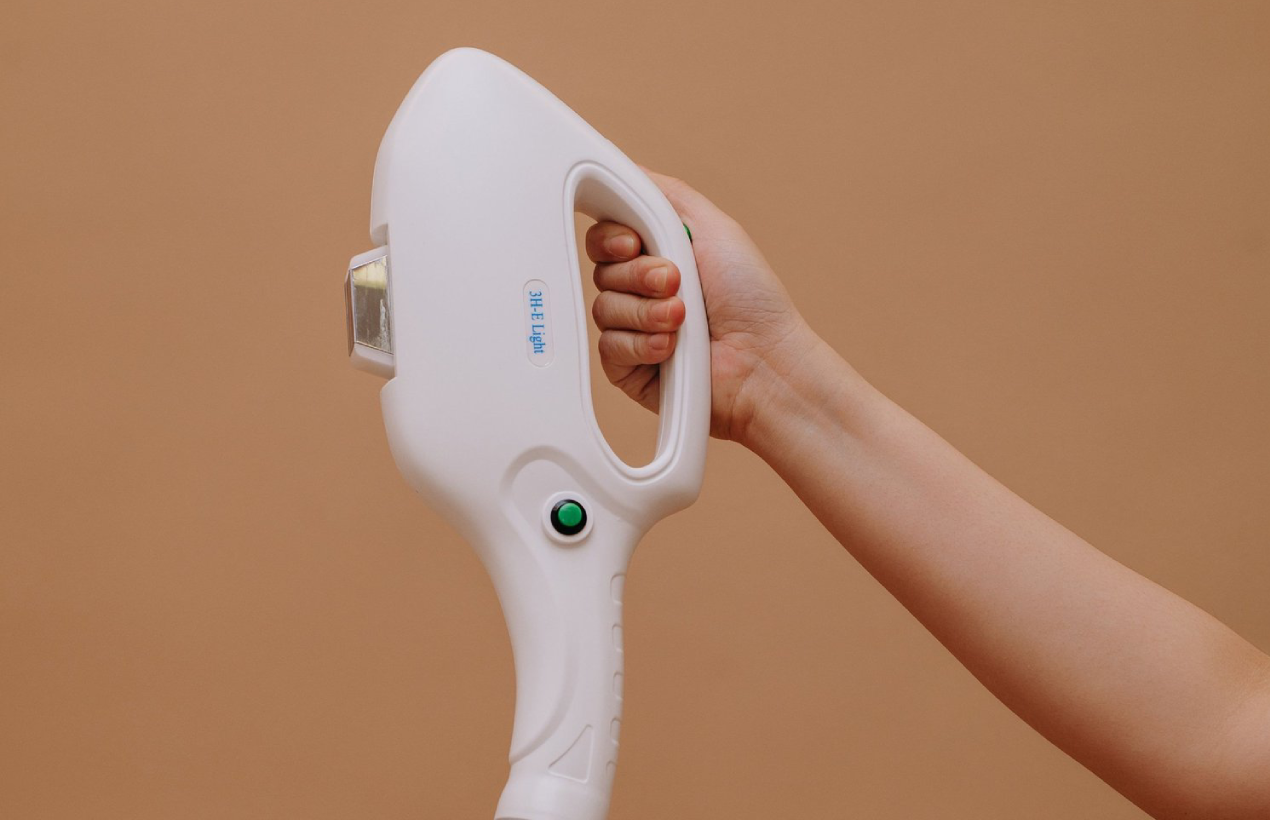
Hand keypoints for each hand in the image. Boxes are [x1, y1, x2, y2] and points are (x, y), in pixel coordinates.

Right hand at [586, 170, 816, 442]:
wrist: (763, 360)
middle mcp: (642, 291)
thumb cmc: (751, 298)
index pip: (605, 237)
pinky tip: (671, 348)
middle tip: (676, 282)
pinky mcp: (628, 366)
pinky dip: (642, 344)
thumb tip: (624, 173)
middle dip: (639, 275)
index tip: (634, 242)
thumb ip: (663, 194)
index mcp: (657, 255)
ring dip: (647, 312)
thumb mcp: (710, 225)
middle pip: (601, 270)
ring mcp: (634, 329)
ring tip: (683, 319)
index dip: (612, 238)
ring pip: (603, 309)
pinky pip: (608, 347)